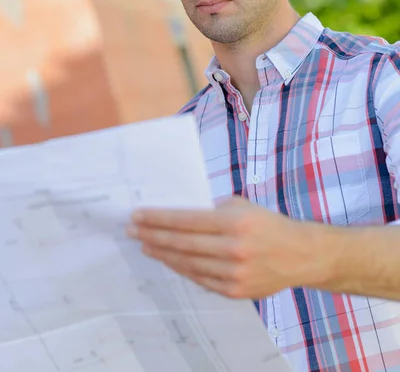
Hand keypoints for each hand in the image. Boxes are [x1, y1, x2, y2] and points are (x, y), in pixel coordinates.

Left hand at [127, 196, 321, 298]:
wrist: (300, 255)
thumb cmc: (269, 224)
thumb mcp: (244, 205)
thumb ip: (214, 209)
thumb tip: (180, 214)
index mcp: (235, 222)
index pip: (186, 220)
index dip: (158, 218)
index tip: (138, 216)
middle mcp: (233, 248)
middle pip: (181, 243)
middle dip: (152, 235)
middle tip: (132, 231)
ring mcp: (233, 273)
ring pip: (187, 263)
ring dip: (163, 254)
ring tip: (146, 245)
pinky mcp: (235, 290)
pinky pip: (200, 279)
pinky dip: (182, 269)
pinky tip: (169, 260)